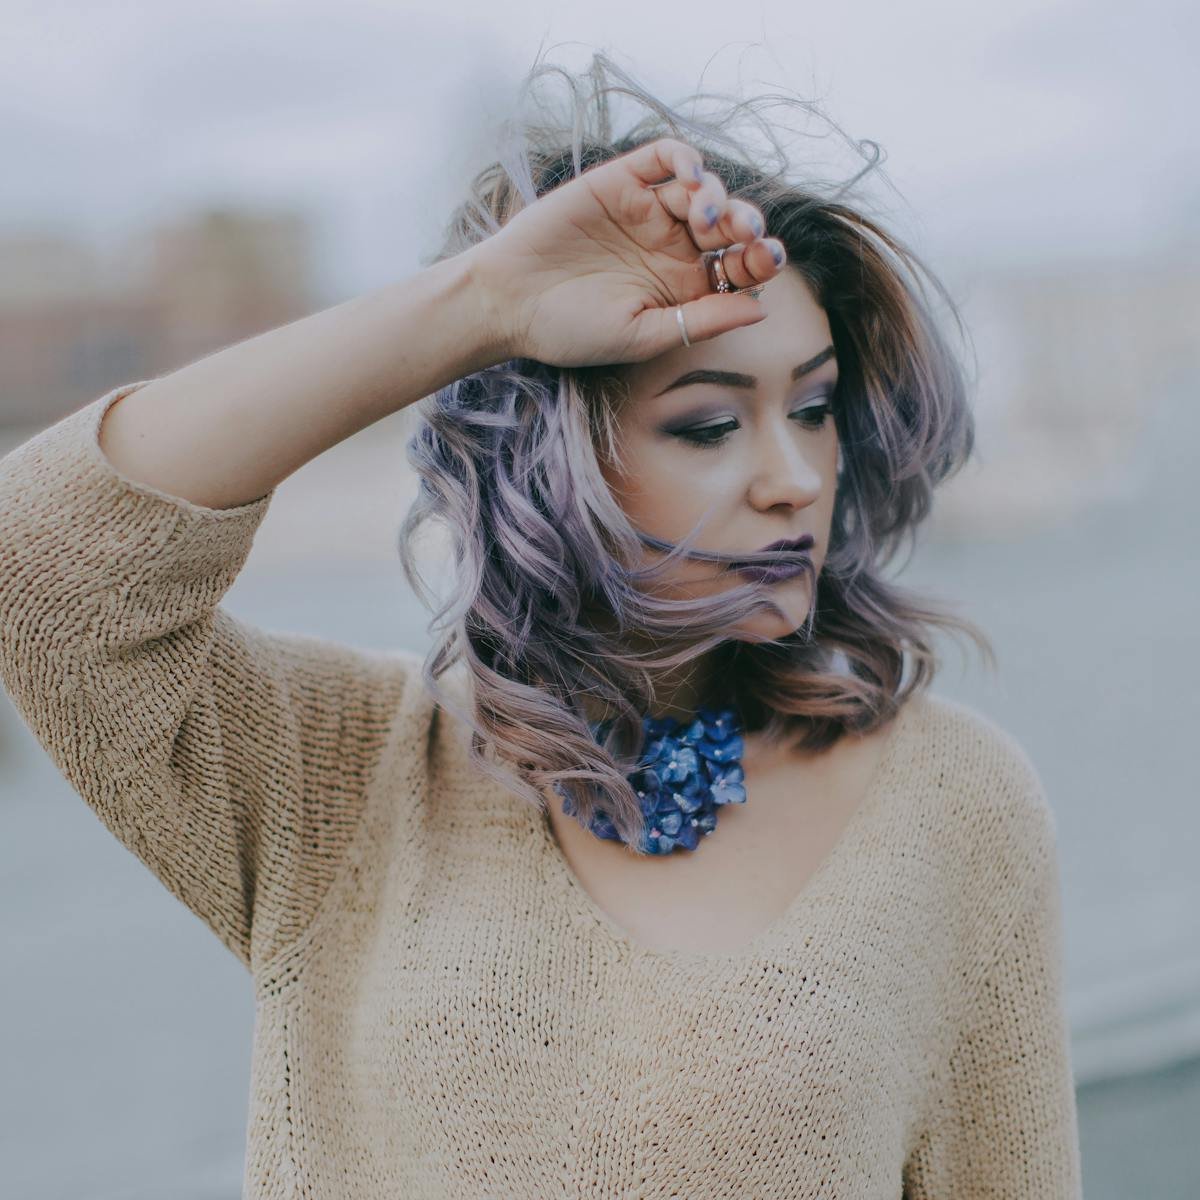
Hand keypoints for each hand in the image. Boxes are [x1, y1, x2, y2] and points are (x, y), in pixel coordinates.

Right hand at [467, 136, 786, 367]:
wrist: (507, 302)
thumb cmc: (570, 330)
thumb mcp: (642, 335)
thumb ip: (700, 321)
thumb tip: (761, 307)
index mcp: (682, 289)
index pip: (736, 269)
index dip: (759, 261)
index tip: (767, 260)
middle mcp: (670, 248)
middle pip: (727, 226)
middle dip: (746, 225)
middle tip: (746, 233)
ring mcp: (646, 212)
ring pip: (702, 190)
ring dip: (717, 196)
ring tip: (704, 215)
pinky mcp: (620, 182)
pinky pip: (664, 158)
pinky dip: (686, 158)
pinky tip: (691, 176)